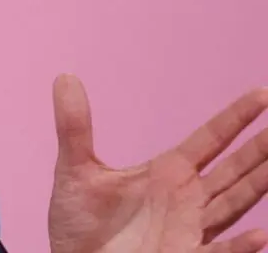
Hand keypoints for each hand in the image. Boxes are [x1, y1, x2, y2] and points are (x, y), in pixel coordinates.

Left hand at [48, 74, 267, 252]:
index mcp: (167, 173)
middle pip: (235, 169)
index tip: (261, 93)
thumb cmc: (78, 225)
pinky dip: (239, 246)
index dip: (235, 118)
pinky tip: (260, 235)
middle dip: (260, 149)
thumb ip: (73, 126)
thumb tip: (64, 77)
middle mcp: (186, 199)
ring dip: (260, 185)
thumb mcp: (74, 170)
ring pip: (237, 203)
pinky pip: (218, 252)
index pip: (210, 139)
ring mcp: (190, 230)